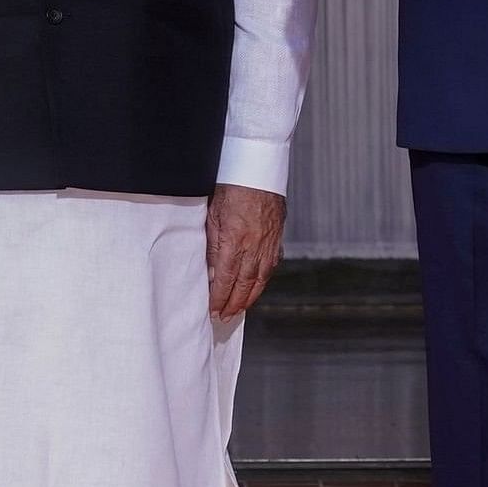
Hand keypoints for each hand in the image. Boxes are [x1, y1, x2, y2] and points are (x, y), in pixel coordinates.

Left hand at [204, 183, 287, 320]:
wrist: (257, 169)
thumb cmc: (232, 187)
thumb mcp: (212, 216)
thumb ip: (212, 245)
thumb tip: (210, 270)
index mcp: (234, 241)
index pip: (225, 279)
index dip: (219, 298)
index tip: (213, 310)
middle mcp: (254, 246)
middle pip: (244, 284)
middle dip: (234, 304)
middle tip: (225, 317)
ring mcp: (268, 243)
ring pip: (260, 279)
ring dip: (249, 297)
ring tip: (239, 309)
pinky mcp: (277, 237)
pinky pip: (271, 266)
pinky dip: (263, 281)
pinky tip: (257, 287)